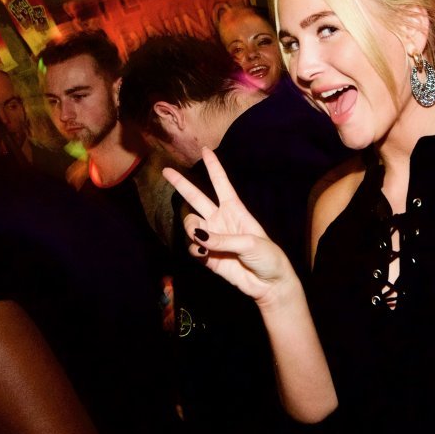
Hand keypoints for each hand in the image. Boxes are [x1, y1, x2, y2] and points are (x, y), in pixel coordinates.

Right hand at [163, 148, 296, 306]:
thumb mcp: (250, 242)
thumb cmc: (268, 257)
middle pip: (197, 197)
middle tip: (166, 171)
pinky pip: (192, 247)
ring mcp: (212, 237)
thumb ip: (222, 239)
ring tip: (201, 240)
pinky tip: (203, 254)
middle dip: (182, 184)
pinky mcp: (207, 256)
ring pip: (191, 224)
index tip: (205, 149)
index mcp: (235, 209)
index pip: (221, 183)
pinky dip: (194, 249)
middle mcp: (220, 219)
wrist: (268, 284)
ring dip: (191, 229)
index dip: (214, 166)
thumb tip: (197, 237)